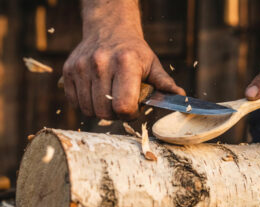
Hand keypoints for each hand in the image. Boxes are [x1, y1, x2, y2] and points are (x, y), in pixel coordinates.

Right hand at [63, 27, 184, 120]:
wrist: (108, 29)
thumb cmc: (133, 51)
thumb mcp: (152, 64)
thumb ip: (164, 83)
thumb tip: (181, 97)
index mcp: (125, 62)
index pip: (124, 105)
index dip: (130, 114)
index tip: (134, 109)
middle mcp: (100, 63)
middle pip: (105, 111)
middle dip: (116, 115)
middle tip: (123, 105)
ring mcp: (81, 67)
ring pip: (89, 110)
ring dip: (101, 111)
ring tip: (110, 99)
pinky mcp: (68, 71)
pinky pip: (75, 103)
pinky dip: (86, 105)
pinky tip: (97, 94)